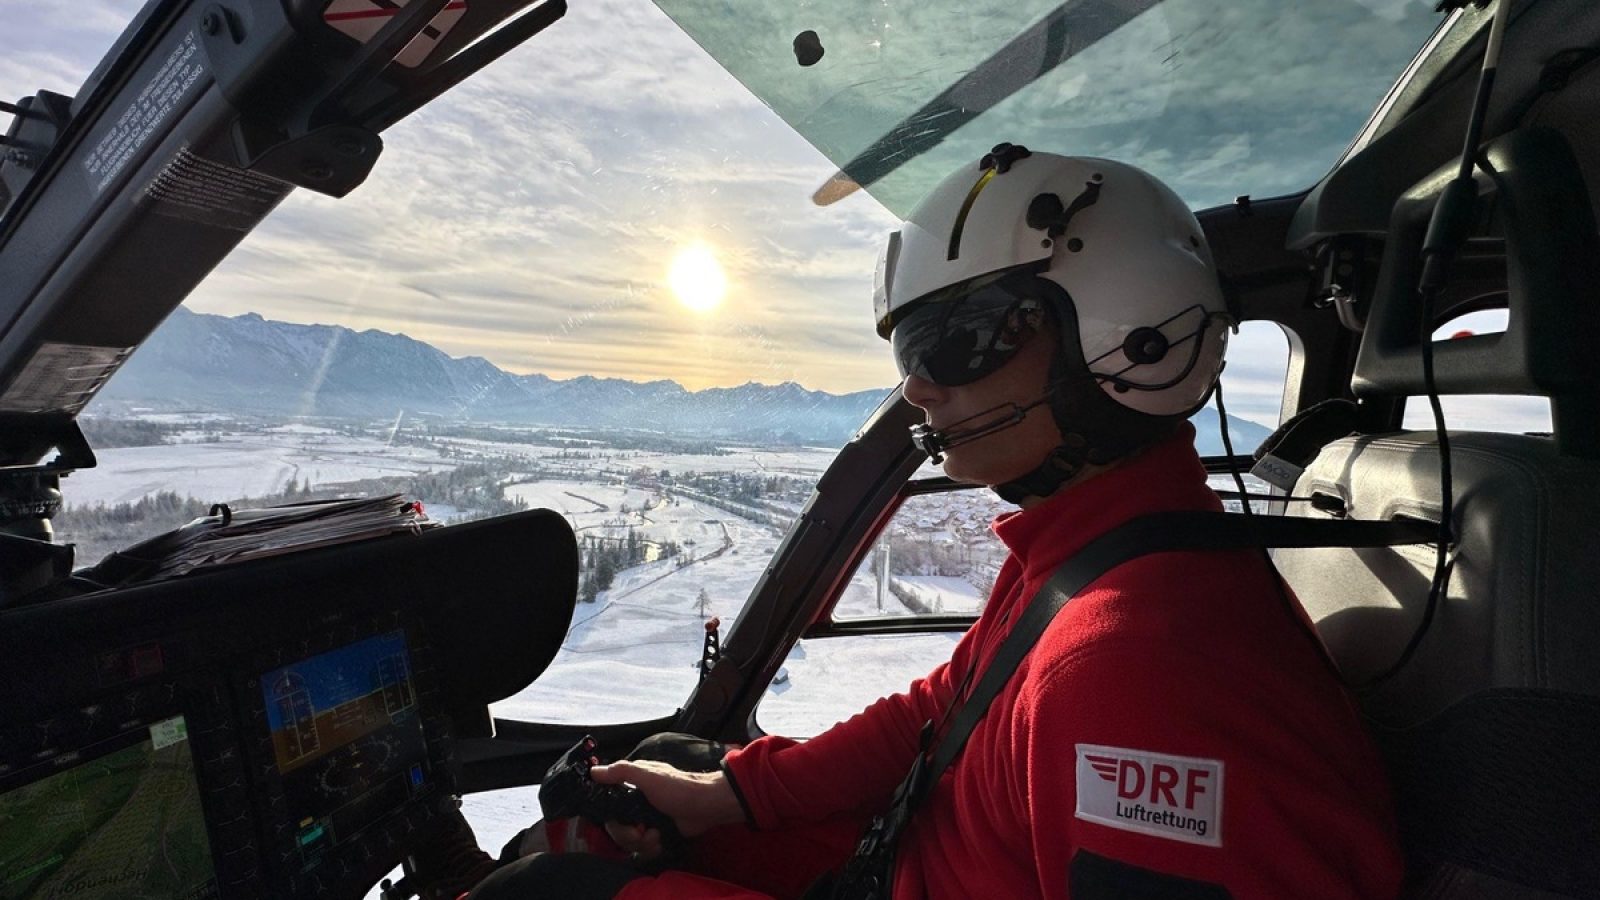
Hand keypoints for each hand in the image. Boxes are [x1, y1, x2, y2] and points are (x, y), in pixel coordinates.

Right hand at [589, 759, 744, 857]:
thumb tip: (594, 771)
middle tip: (641, 832)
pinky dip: (652, 848)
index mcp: (630, 787)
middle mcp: (635, 805)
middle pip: (617, 829)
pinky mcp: (657, 834)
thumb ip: (621, 772)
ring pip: (630, 842)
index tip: (617, 823)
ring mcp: (646, 821)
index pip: (607, 807)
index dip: (610, 818)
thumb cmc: (678, 787)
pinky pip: (644, 849)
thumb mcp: (648, 775)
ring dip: (642, 843)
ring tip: (656, 835)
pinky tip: (661, 840)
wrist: (705, 806)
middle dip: (628, 835)